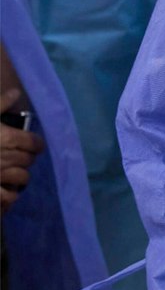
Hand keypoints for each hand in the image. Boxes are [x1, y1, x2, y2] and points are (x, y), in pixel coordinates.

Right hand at [0, 89, 43, 211]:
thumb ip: (0, 103)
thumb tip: (17, 92)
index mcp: (5, 137)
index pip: (33, 142)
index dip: (36, 144)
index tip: (35, 145)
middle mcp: (4, 157)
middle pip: (28, 159)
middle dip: (27, 157)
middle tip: (23, 156)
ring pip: (22, 178)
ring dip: (21, 175)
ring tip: (16, 172)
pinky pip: (9, 197)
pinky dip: (11, 195)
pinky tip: (8, 190)